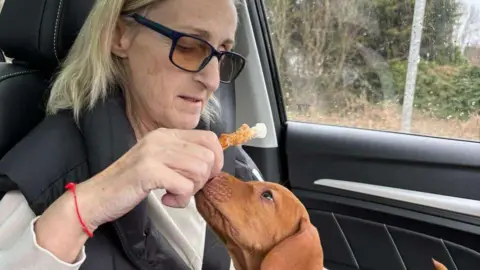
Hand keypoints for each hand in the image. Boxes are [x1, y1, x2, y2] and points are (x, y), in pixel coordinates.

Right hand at [34, 128, 221, 262]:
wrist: (95, 196)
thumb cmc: (129, 182)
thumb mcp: (158, 161)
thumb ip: (182, 157)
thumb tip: (213, 164)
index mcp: (165, 134)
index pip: (209, 138)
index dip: (216, 160)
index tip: (206, 176)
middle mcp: (161, 138)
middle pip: (207, 156)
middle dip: (203, 179)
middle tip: (186, 188)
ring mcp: (154, 153)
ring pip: (199, 170)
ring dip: (191, 190)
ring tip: (174, 194)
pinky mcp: (148, 171)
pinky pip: (184, 186)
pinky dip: (180, 199)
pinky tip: (166, 199)